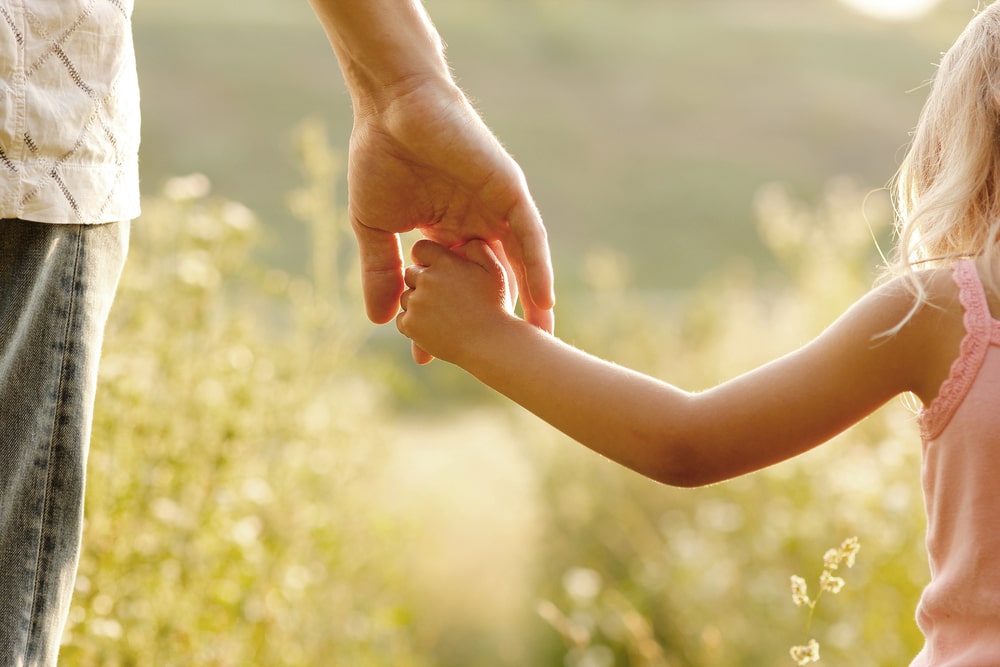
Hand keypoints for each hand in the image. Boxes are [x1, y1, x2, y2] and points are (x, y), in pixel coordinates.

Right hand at [347, 79, 554, 337]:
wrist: (392, 108)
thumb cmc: (379, 158)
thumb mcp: (376, 228)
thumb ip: (381, 271)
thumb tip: (380, 320)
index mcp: (446, 232)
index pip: (453, 287)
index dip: (444, 321)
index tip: (432, 359)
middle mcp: (477, 224)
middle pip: (494, 282)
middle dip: (498, 319)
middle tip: (507, 362)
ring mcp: (496, 208)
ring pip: (520, 263)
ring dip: (532, 301)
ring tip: (541, 340)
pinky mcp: (509, 190)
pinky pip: (529, 235)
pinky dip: (536, 267)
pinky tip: (542, 299)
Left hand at [396, 239, 515, 364]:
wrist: (492, 344)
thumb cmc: (497, 306)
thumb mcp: (496, 270)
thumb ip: (478, 248)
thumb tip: (462, 241)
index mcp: (445, 262)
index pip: (420, 249)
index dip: (427, 259)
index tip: (436, 270)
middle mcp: (427, 279)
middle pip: (411, 273)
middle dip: (422, 282)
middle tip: (443, 297)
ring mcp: (416, 302)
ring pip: (406, 297)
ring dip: (418, 304)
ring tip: (443, 316)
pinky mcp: (410, 325)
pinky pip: (402, 320)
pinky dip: (414, 325)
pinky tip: (435, 328)